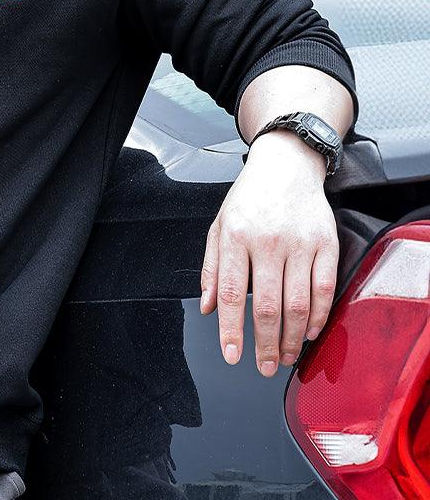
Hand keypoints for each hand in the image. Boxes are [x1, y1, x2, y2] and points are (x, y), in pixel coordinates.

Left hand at [198, 129, 338, 374]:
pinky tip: (311, 332)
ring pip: (298, 304)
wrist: (285, 167)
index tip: (232, 355)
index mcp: (235, 236)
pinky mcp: (326, 244)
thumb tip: (208, 307)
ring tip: (287, 356)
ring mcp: (299, 243)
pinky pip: (325, 289)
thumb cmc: (248, 199)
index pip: (233, 293)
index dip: (232, 330)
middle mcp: (268, 241)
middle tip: (265, 367)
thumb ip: (212, 268)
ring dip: (293, 338)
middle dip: (266, 344)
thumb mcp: (218, 226)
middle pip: (268, 306)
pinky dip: (319, 316)